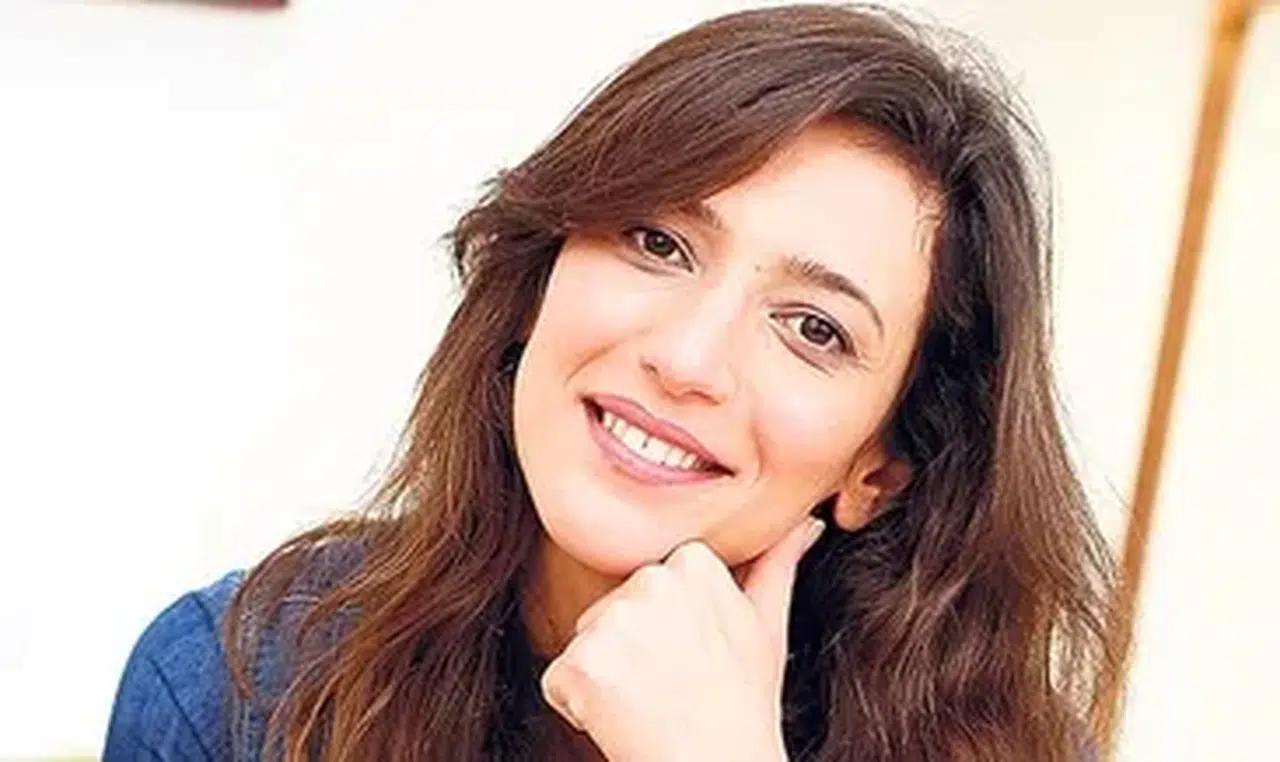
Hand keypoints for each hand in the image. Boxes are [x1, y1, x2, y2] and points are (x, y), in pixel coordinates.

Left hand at [540, 517, 825, 761]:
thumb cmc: (743, 705)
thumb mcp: (767, 628)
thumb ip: (777, 564)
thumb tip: (807, 523)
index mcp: (692, 562)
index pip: (649, 586)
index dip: (666, 630)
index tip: (694, 657)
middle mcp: (650, 581)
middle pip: (612, 611)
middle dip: (631, 650)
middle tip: (672, 685)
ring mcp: (613, 623)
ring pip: (586, 645)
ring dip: (605, 678)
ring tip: (650, 703)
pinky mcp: (580, 664)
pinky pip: (560, 680)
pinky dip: (580, 706)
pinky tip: (621, 720)